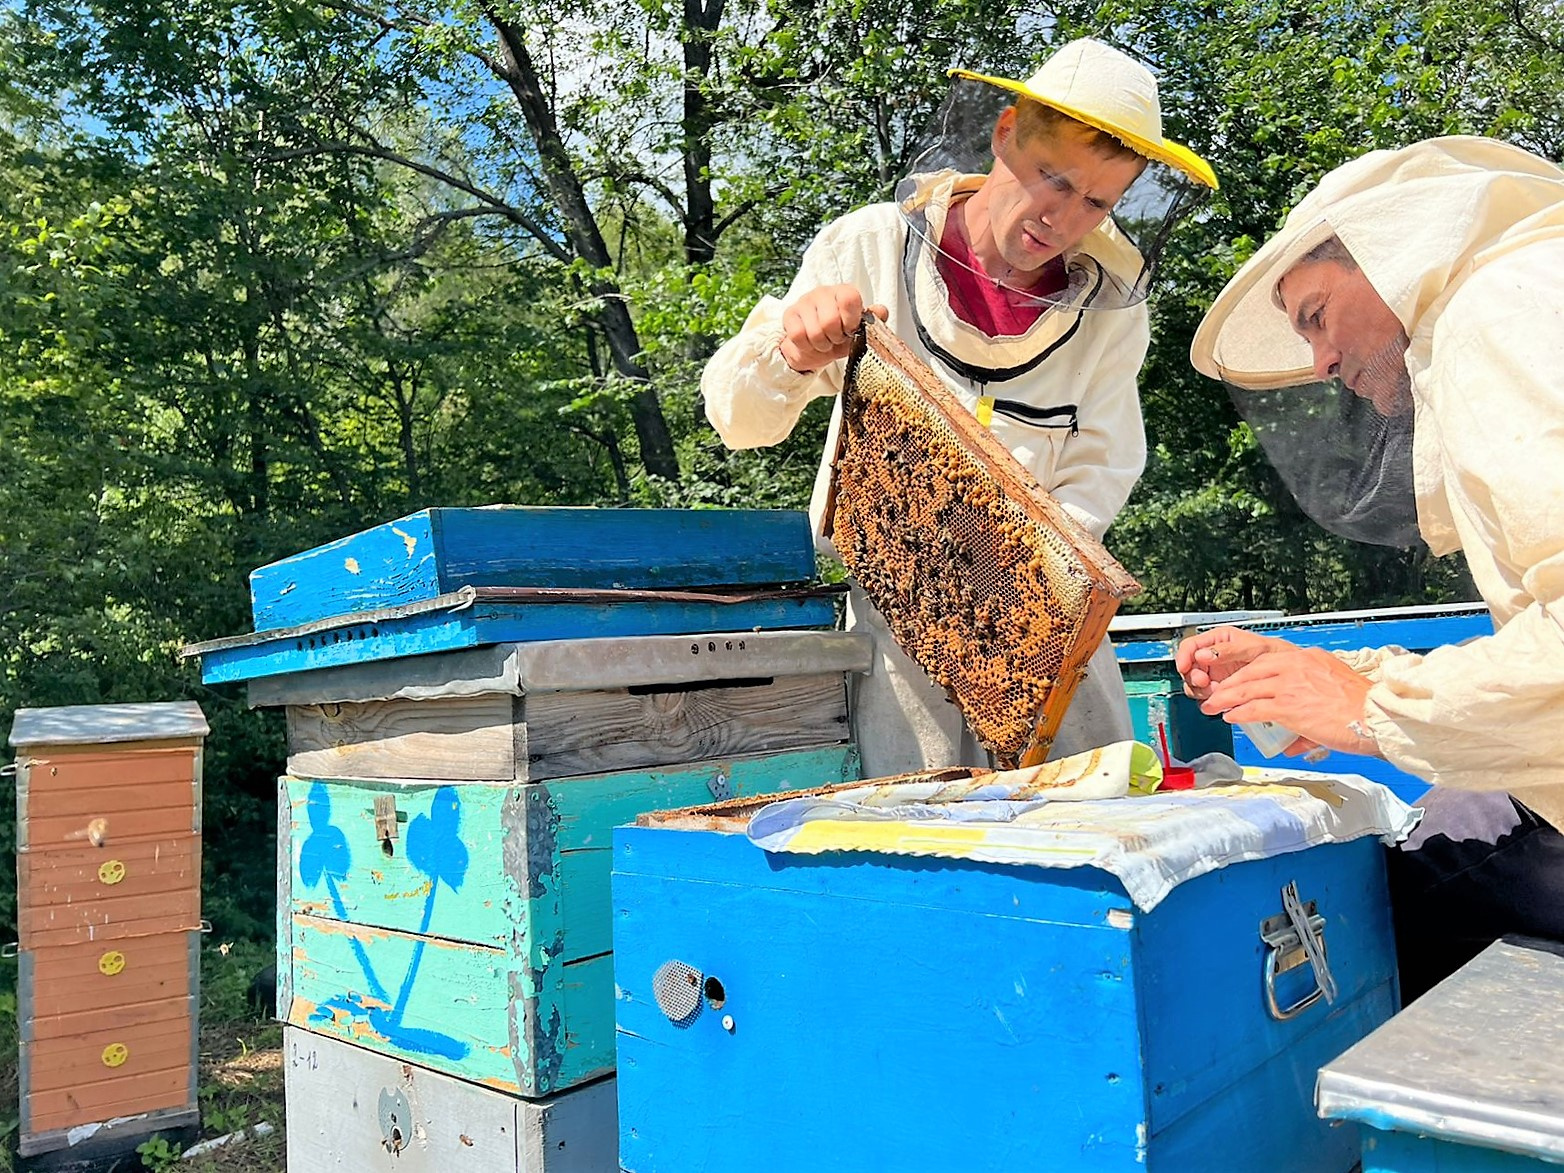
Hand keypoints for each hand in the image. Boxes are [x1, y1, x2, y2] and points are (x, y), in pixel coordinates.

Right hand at [779, 285, 888, 373]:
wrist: (817, 344)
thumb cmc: (841, 334)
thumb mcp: (860, 330)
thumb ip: (873, 320)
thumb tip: (881, 311)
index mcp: (844, 292)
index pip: (849, 298)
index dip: (851, 321)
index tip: (850, 331)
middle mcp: (823, 292)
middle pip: (830, 321)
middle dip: (835, 338)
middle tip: (836, 339)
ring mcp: (804, 302)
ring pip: (814, 332)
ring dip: (822, 345)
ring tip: (825, 343)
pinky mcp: (790, 314)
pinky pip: (798, 336)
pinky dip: (807, 347)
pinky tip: (811, 344)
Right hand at [1175, 626, 1291, 699]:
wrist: (1292, 674)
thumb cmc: (1278, 654)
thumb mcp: (1253, 648)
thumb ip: (1227, 650)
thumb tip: (1202, 654)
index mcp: (1218, 641)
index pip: (1190, 646)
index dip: (1184, 656)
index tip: (1184, 666)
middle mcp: (1214, 659)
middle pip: (1189, 668)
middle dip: (1194, 677)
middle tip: (1205, 682)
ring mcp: (1217, 676)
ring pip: (1194, 685)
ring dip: (1201, 691)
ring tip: (1216, 691)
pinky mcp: (1223, 693)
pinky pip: (1207, 699)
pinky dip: (1211, 702)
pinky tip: (1221, 701)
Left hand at [1200, 645, 1379, 756]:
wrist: (1376, 715)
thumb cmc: (1362, 708)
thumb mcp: (1334, 690)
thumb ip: (1311, 703)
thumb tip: (1292, 738)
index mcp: (1308, 658)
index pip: (1267, 661)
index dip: (1247, 672)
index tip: (1237, 680)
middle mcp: (1296, 665)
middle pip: (1251, 670)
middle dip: (1230, 683)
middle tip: (1217, 693)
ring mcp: (1290, 684)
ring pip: (1247, 688)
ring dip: (1225, 698)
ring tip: (1213, 706)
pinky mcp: (1288, 706)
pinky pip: (1254, 708)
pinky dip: (1239, 713)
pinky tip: (1231, 717)